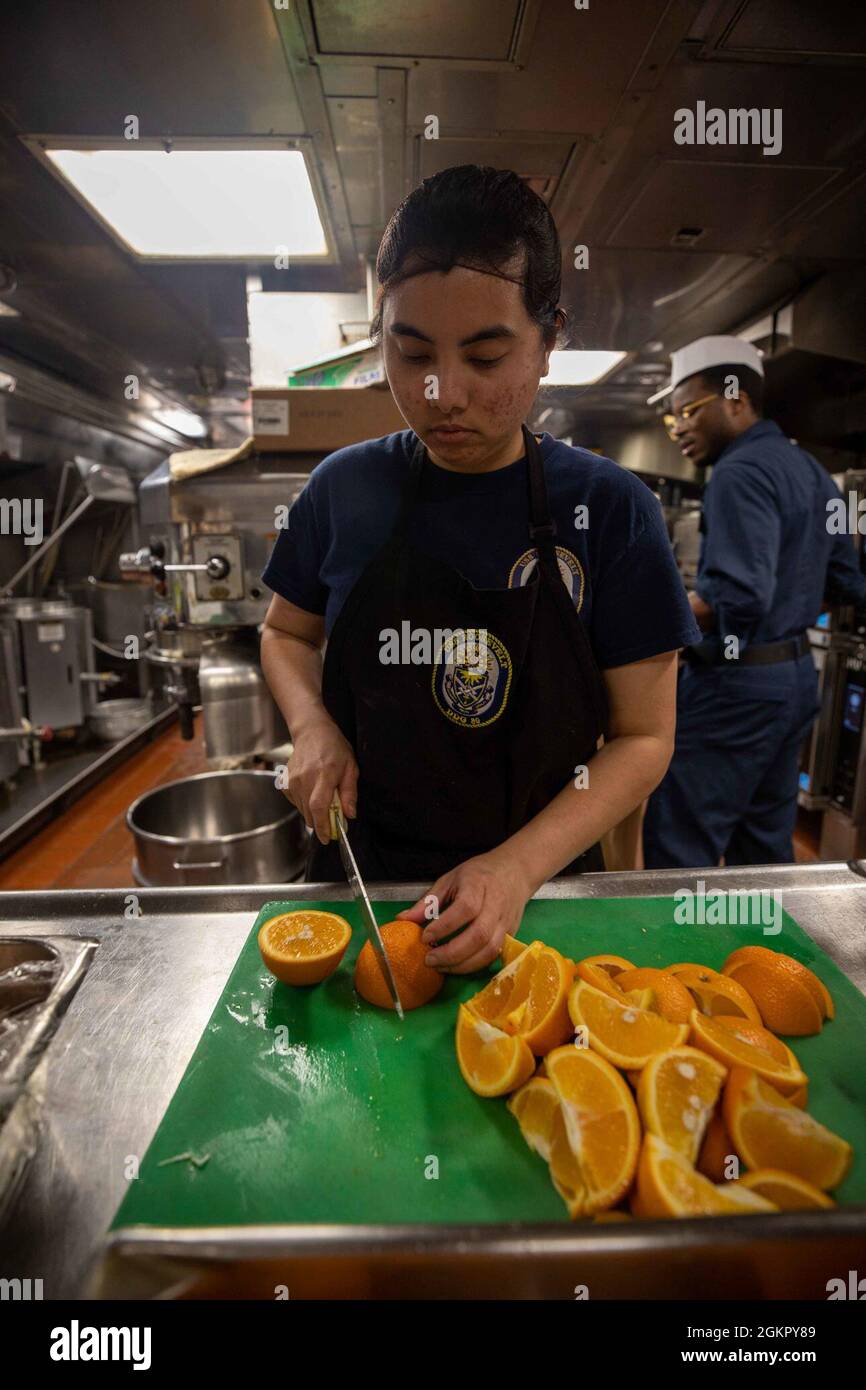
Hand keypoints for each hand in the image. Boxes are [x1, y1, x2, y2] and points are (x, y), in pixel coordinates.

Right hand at [286, 712, 358, 843]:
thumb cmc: (334, 747)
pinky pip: (295, 802)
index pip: (319, 807)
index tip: (327, 837)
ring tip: (324, 801)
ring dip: (313, 813)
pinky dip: (305, 804)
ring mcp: (292, 780)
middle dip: (321, 824)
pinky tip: (312, 793)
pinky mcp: (285, 782)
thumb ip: (350, 793)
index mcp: (324, 774)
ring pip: (302, 810)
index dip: (323, 826)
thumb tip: (349, 814)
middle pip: (309, 813)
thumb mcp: (351, 768)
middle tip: (332, 824)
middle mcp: (305, 779)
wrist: (312, 732)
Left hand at [396, 850, 531, 974]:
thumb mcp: (450, 879)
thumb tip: (403, 920)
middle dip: (452, 952)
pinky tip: (458, 965)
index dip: (445, 926)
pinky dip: (475, 965)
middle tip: (430, 960)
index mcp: (478, 884)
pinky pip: (495, 955)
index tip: (425, 937)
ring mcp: (506, 921)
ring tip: (441, 966)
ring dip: (463, 964)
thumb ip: (428, 901)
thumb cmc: (479, 874)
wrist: (515, 871)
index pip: (466, 908)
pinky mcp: (511, 934)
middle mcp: (496, 904)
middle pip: (479, 935)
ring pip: (490, 950)